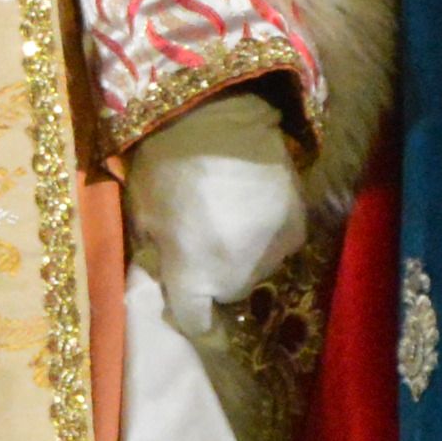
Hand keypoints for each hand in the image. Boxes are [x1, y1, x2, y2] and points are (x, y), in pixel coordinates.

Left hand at [122, 93, 303, 338]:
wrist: (218, 118)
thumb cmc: (165, 164)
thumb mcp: (144, 215)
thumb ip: (158, 254)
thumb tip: (168, 273)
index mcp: (193, 275)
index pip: (196, 322)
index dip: (188, 315)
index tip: (184, 302)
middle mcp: (238, 274)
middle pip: (228, 294)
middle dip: (215, 278)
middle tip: (203, 245)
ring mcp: (273, 252)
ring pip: (257, 270)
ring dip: (243, 255)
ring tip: (229, 220)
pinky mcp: (298, 228)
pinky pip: (278, 246)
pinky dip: (265, 236)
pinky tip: (253, 209)